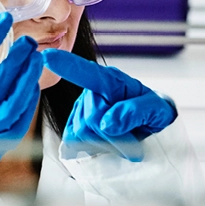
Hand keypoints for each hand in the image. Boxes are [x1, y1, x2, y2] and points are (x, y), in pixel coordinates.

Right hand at [42, 49, 176, 161]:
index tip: (48, 58)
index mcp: (111, 80)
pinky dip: (89, 148)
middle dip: (114, 136)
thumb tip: (108, 124)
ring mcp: (81, 108)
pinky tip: (103, 143)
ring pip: (82, 133)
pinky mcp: (74, 126)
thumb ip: (135, 112)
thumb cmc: (154, 111)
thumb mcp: (157, 110)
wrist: (150, 123)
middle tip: (132, 137)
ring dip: (105, 144)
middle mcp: (91, 91)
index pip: (86, 72)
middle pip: (91, 120)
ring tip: (121, 139)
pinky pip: (73, 142)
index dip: (67, 65)